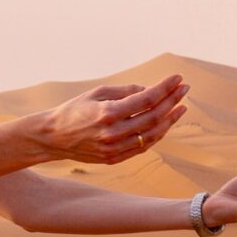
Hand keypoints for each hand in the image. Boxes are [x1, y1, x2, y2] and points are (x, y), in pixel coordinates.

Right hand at [35, 73, 186, 163]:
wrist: (53, 137)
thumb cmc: (75, 110)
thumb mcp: (97, 93)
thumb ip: (125, 91)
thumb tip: (151, 90)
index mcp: (108, 113)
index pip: (146, 99)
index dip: (165, 88)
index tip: (177, 78)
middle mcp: (113, 133)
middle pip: (154, 117)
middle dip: (172, 101)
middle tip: (184, 89)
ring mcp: (114, 148)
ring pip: (152, 135)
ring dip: (170, 120)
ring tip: (181, 106)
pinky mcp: (114, 158)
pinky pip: (142, 147)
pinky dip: (156, 134)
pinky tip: (165, 123)